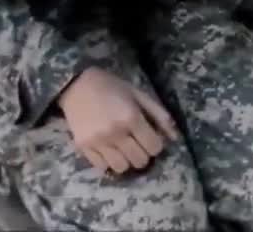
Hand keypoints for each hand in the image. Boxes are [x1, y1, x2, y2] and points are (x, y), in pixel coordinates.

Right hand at [57, 67, 179, 174]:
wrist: (77, 84)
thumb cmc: (112, 87)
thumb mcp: (139, 95)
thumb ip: (159, 115)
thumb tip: (175, 137)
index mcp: (132, 118)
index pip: (154, 147)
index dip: (156, 145)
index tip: (151, 139)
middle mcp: (115, 133)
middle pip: (140, 160)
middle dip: (143, 154)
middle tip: (138, 144)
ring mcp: (98, 142)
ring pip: (121, 168)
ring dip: (127, 161)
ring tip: (124, 149)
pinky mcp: (83, 148)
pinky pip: (102, 167)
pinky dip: (109, 162)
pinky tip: (109, 150)